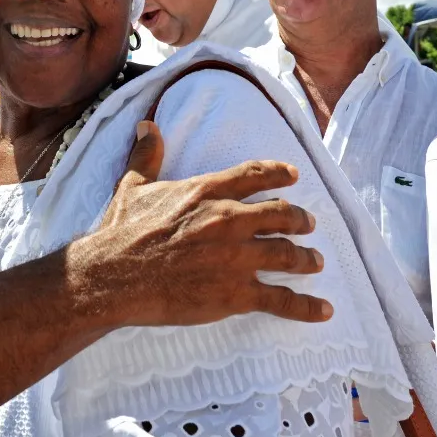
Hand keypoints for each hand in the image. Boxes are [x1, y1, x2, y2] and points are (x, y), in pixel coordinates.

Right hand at [70, 120, 332, 328]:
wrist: (113, 275)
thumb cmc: (121, 232)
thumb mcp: (133, 186)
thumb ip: (147, 156)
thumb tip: (149, 126)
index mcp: (207, 191)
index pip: (255, 175)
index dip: (279, 174)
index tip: (293, 176)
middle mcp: (229, 219)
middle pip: (280, 215)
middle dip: (299, 219)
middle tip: (309, 224)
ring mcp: (237, 257)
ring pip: (287, 254)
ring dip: (306, 259)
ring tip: (315, 262)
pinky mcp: (236, 292)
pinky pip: (281, 299)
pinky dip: (306, 306)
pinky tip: (323, 310)